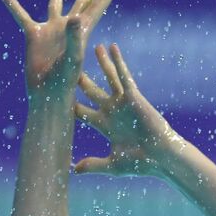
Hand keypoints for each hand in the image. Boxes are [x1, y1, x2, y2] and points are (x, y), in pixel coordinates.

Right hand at [2, 0, 123, 102]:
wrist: (47, 92)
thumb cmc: (64, 80)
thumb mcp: (71, 58)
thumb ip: (73, 38)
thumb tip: (75, 17)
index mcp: (81, 31)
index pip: (97, 7)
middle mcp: (68, 28)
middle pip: (82, 3)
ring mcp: (51, 31)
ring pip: (54, 6)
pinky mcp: (33, 36)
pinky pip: (22, 16)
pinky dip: (14, 7)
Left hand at [73, 44, 182, 176]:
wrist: (162, 158)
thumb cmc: (141, 163)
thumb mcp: (112, 164)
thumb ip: (93, 164)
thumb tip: (73, 169)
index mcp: (104, 126)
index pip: (81, 111)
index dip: (68, 103)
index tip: (53, 92)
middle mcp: (112, 111)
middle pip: (91, 91)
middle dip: (79, 79)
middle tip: (66, 63)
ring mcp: (123, 103)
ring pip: (108, 78)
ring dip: (101, 63)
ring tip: (93, 46)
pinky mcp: (134, 97)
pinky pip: (124, 76)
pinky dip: (118, 61)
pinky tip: (112, 47)